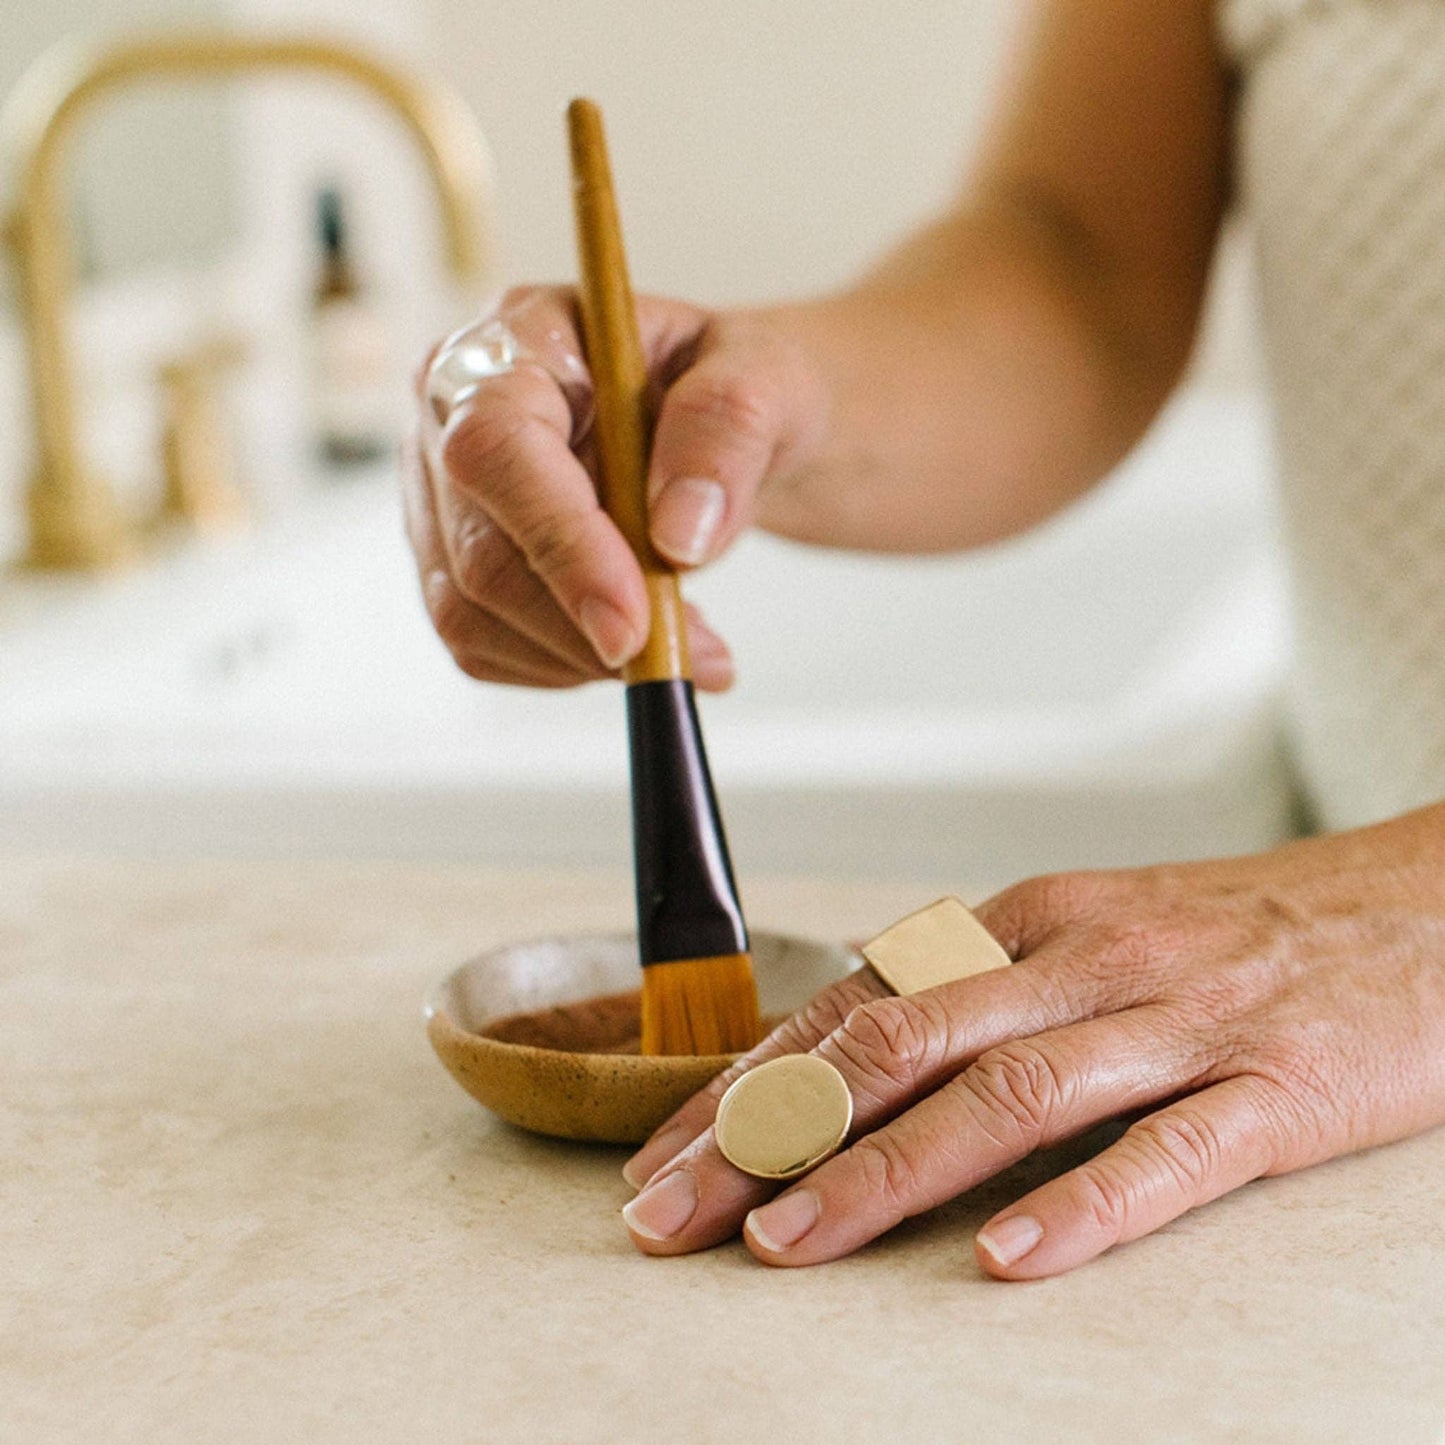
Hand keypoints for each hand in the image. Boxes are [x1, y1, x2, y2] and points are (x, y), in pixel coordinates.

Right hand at [404, 286, 828, 688]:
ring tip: (684, 645)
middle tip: (692, 657)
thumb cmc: (744, 389)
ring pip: (471, 613)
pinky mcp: (451, 560)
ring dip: (582, 657)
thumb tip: (676, 535)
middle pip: (477, 552)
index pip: (498, 446)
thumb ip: (727, 430)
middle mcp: (454, 409)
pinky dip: (565, 666)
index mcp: (521, 336)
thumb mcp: (772, 379)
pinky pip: (483, 645)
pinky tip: (631, 639)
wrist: (732, 435)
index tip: (633, 623)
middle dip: (583, 626)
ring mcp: (444, 491)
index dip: (559, 543)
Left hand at [620, 806, 1444, 1277]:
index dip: (748, 1085)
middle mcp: (1079, 960)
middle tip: (669, 1217)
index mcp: (1023, 922)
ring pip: (1005, 1096)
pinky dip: (1081, 1207)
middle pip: (895, 1046)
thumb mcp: (1085, 936)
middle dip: (768, 1136)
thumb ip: (976, 991)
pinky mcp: (1276, 1088)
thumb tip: (845, 1051)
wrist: (1420, 905)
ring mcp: (1175, 1022)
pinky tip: (1004, 1259)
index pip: (854, 1005)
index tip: (663, 1157)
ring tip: (787, 1247)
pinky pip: (1168, 1153)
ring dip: (884, 1173)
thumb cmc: (1229, 933)